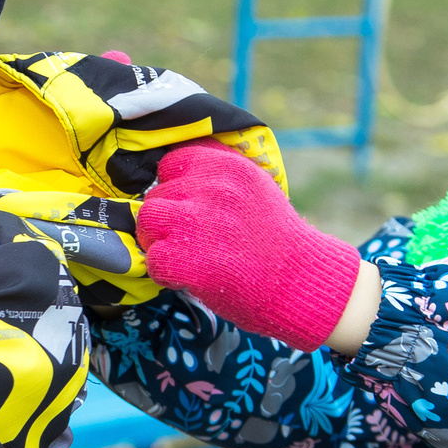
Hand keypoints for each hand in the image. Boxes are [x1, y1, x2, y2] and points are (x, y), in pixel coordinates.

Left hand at [140, 140, 379, 354]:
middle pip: (157, 194)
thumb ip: (219, 176)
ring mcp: (193, 224)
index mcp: (226, 168)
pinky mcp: (184, 260)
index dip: (175, 188)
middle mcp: (209, 190)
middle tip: (192, 239)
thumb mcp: (256, 188)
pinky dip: (165, 272)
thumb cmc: (277, 241)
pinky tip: (188, 276)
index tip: (190, 207)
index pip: (172, 164)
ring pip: (147, 220)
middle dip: (168, 217)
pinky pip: (152, 259)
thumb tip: (179, 172)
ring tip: (183, 254)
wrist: (300, 283)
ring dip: (158, 239)